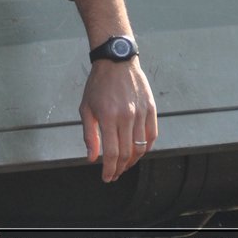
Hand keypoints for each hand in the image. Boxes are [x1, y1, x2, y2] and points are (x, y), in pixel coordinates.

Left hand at [80, 58, 156, 181]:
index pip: (112, 153)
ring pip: (141, 147)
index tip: (107, 177)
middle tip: (115, 174)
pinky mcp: (151, 108)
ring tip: (125, 165)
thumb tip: (92, 158)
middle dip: (120, 169)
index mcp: (108, 117)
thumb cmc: (98, 84)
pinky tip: (139, 152)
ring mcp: (140, 112)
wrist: (116, 60)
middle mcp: (126, 116)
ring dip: (133, 161)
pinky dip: (146, 147)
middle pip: (127, 153)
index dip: (110, 169)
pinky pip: (152, 135)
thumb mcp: (86, 108)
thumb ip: (89, 135)